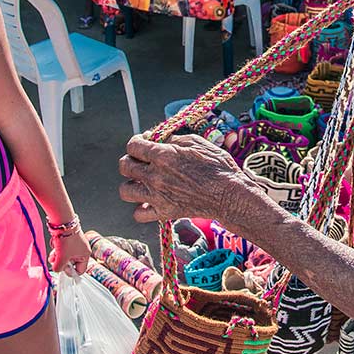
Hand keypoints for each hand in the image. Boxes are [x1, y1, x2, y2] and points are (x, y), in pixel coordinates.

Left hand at [48, 229, 91, 275]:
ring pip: (65, 257)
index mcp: (85, 255)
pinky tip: (54, 249)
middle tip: (55, 261)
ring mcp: (75, 245)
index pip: (80, 270)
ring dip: (57, 257)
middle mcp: (82, 250)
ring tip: (53, 255)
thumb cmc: (67, 239)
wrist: (62, 223)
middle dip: (61, 263)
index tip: (63, 269)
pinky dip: (57, 251)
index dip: (70, 272)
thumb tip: (56, 270)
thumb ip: (59, 268)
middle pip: (70, 263)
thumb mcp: (62, 258)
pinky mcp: (69, 240)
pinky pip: (62, 250)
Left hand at [118, 134, 254, 222]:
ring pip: (124, 190)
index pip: (133, 146)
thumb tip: (160, 140)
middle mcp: (155, 176)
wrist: (229, 194)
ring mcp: (157, 196)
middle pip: (124, 166)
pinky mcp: (163, 212)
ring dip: (131, 183)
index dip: (137, 142)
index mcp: (162, 156)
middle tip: (143, 161)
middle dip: (131, 160)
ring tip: (143, 181)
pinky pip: (138, 214)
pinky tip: (150, 200)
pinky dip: (140, 208)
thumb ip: (174, 140)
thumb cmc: (217, 166)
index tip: (145, 143)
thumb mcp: (197, 143)